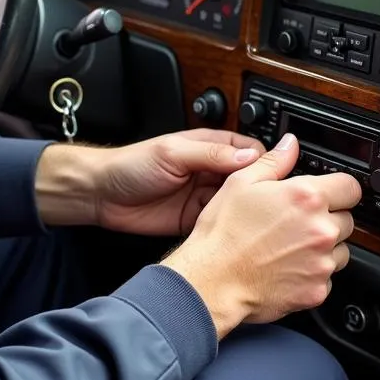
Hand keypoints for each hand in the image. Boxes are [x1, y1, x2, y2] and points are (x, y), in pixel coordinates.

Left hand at [90, 128, 265, 235]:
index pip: (249, 151)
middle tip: (273, 201)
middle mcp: (210, 171)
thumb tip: (248, 157)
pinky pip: (221, 223)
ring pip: (238, 203)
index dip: (264, 162)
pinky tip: (239, 231)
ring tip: (261, 219)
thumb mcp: (173, 153)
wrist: (101, 195)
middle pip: (248, 179)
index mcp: (208, 147)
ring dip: (248, 210)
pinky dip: (230, 227)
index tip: (277, 175)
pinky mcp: (196, 220)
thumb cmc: (130, 165)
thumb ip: (210, 154)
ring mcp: (204, 197)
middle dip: (261, 189)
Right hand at [162, 133, 361, 338]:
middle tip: (296, 222)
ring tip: (289, 247)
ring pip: (340, 250)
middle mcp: (321, 230)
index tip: (327, 194)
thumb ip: (274, 161)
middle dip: (327, 218)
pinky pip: (326, 278)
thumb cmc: (223, 235)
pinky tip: (286, 267)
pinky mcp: (317, 291)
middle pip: (347, 220)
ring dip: (323, 247)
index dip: (338, 189)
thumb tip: (290, 145)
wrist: (212, 282)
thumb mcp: (240, 184)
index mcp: (306, 198)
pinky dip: (312, 273)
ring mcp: (321, 263)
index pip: (351, 187)